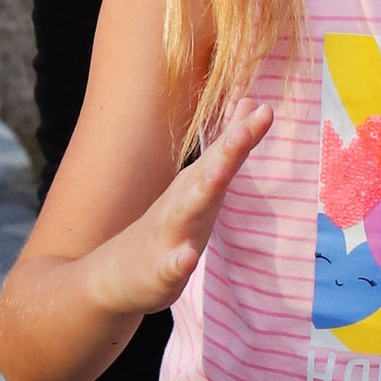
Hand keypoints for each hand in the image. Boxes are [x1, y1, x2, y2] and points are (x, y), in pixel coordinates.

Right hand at [83, 99, 270, 323]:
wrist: (115, 276)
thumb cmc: (168, 228)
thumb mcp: (201, 184)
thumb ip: (227, 147)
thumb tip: (251, 103)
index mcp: (196, 186)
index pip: (224, 155)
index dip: (245, 133)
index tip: (266, 108)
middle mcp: (182, 204)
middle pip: (209, 173)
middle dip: (229, 149)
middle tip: (249, 124)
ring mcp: (168, 236)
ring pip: (186, 211)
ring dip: (203, 191)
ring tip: (219, 173)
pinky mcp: (159, 271)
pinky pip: (170, 267)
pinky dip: (178, 262)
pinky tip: (187, 258)